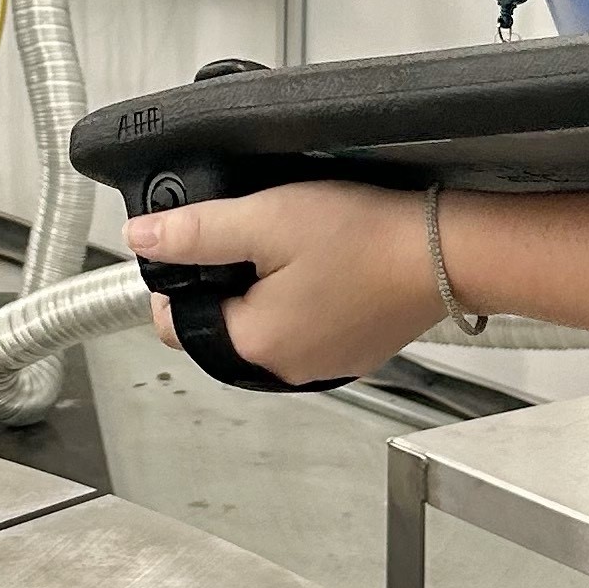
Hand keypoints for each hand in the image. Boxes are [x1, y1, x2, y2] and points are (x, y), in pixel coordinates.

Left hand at [122, 179, 446, 386]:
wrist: (447, 250)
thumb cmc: (364, 237)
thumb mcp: (266, 219)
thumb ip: (196, 233)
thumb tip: (140, 238)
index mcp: (254, 343)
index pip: (176, 325)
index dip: (177, 280)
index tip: (200, 242)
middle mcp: (285, 368)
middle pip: (222, 329)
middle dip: (224, 284)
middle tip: (250, 234)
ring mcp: (324, 364)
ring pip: (266, 327)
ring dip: (265, 291)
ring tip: (290, 245)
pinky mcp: (355, 351)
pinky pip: (308, 328)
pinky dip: (305, 300)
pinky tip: (326, 265)